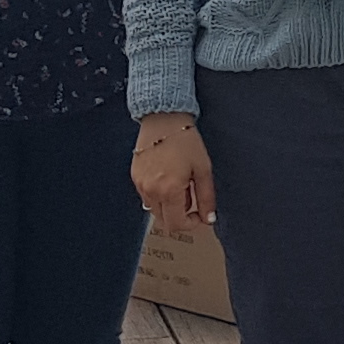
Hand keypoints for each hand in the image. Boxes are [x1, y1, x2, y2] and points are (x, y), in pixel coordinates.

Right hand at [131, 112, 213, 237]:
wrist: (164, 119)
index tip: (198, 216)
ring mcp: (140, 184)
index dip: (190, 224)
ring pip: (154, 209)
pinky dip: (158, 194)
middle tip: (190, 195)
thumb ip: (206, 198)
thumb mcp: (203, 169)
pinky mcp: (135, 176)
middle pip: (164, 220)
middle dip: (179, 214)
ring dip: (168, 204)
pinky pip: (147, 195)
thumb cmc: (185, 141)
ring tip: (179, 182)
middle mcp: (151, 190)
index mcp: (169, 190)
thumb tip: (209, 218)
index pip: (176, 224)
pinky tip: (167, 176)